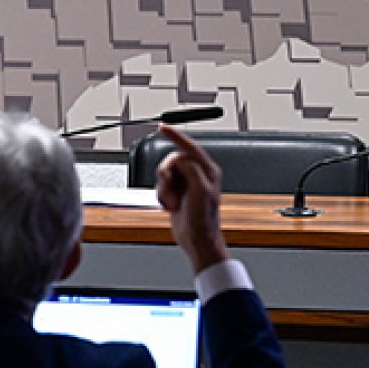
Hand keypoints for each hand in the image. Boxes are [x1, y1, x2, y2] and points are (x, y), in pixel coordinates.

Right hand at [154, 125, 229, 272]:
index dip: (175, 136)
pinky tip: (170, 206)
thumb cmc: (204, 219)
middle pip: (171, 161)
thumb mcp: (201, 191)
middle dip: (166, 176)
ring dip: (163, 189)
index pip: (189, 147)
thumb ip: (191, 170)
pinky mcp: (177, 192)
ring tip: (172, 202)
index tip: (162, 128)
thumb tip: (181, 160)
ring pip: (164, 174)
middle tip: (170, 188)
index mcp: (207, 171)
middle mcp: (197, 174)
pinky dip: (161, 196)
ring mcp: (186, 184)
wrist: (197, 239)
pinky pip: (161, 186)